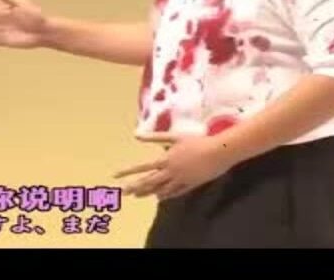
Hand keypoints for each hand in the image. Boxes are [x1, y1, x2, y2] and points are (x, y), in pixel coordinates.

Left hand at [113, 132, 235, 199]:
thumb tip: (136, 135)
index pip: (142, 167)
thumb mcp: (174, 136)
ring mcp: (180, 180)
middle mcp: (170, 172)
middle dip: (135, 187)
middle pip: (149, 182)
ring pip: (161, 189)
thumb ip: (154, 136)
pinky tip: (159, 198)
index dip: (128, 171)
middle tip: (124, 192)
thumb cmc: (196, 141)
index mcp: (165, 160)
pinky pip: (175, 192)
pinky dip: (166, 195)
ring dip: (148, 193)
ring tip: (137, 196)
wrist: (218, 152)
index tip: (116, 175)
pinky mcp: (190, 184)